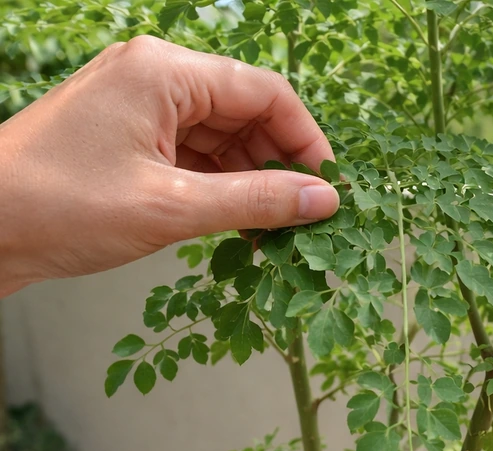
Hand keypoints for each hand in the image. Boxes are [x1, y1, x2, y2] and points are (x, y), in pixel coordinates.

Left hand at [0, 36, 339, 295]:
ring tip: (274, 233)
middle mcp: (154, 77)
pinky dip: (221, 190)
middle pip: (246, 114)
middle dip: (280, 167)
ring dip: (252, 183)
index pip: (265, 93)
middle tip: (305, 219)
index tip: (329, 189)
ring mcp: (139, 107)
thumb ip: (256, 201)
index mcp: (163, 71)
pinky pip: (195, 157)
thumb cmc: (59, 206)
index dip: (307, 141)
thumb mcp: (172, 208)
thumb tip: (324, 200)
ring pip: (223, 139)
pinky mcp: (129, 138)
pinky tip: (239, 227)